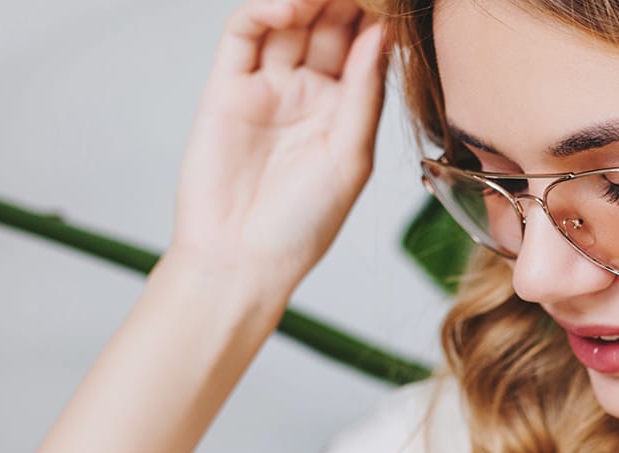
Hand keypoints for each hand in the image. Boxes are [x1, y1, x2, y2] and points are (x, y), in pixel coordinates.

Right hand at [167, 0, 387, 294]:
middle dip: (344, 2)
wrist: (242, 261)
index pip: (362, 46)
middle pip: (326, 24)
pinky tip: (290, 6)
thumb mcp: (350, 156)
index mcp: (343, 109)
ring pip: (287, 21)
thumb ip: (364, 92)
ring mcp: (265, 87)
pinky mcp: (225, 87)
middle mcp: (305, 92)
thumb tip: (382, 34)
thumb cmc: (302, 224)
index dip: (375, 18)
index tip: (393, 1)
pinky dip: (264, 11)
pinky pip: (243, 35)